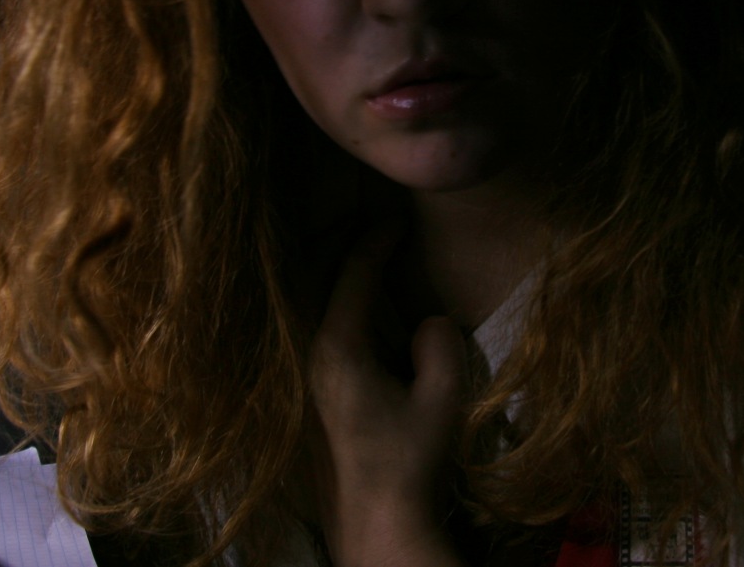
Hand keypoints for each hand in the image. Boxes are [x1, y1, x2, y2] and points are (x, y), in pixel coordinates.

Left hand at [309, 231, 469, 566]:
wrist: (376, 521)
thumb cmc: (410, 462)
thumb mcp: (442, 401)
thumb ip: (440, 346)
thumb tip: (428, 321)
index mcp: (338, 348)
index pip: (351, 274)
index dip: (374, 240)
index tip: (396, 221)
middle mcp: (308, 352)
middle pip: (309, 273)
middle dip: (338, 239)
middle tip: (369, 223)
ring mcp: (301, 370)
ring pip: (301, 296)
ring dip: (325, 266)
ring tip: (354, 248)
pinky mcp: (305, 388)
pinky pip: (305, 321)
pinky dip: (323, 296)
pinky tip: (348, 300)